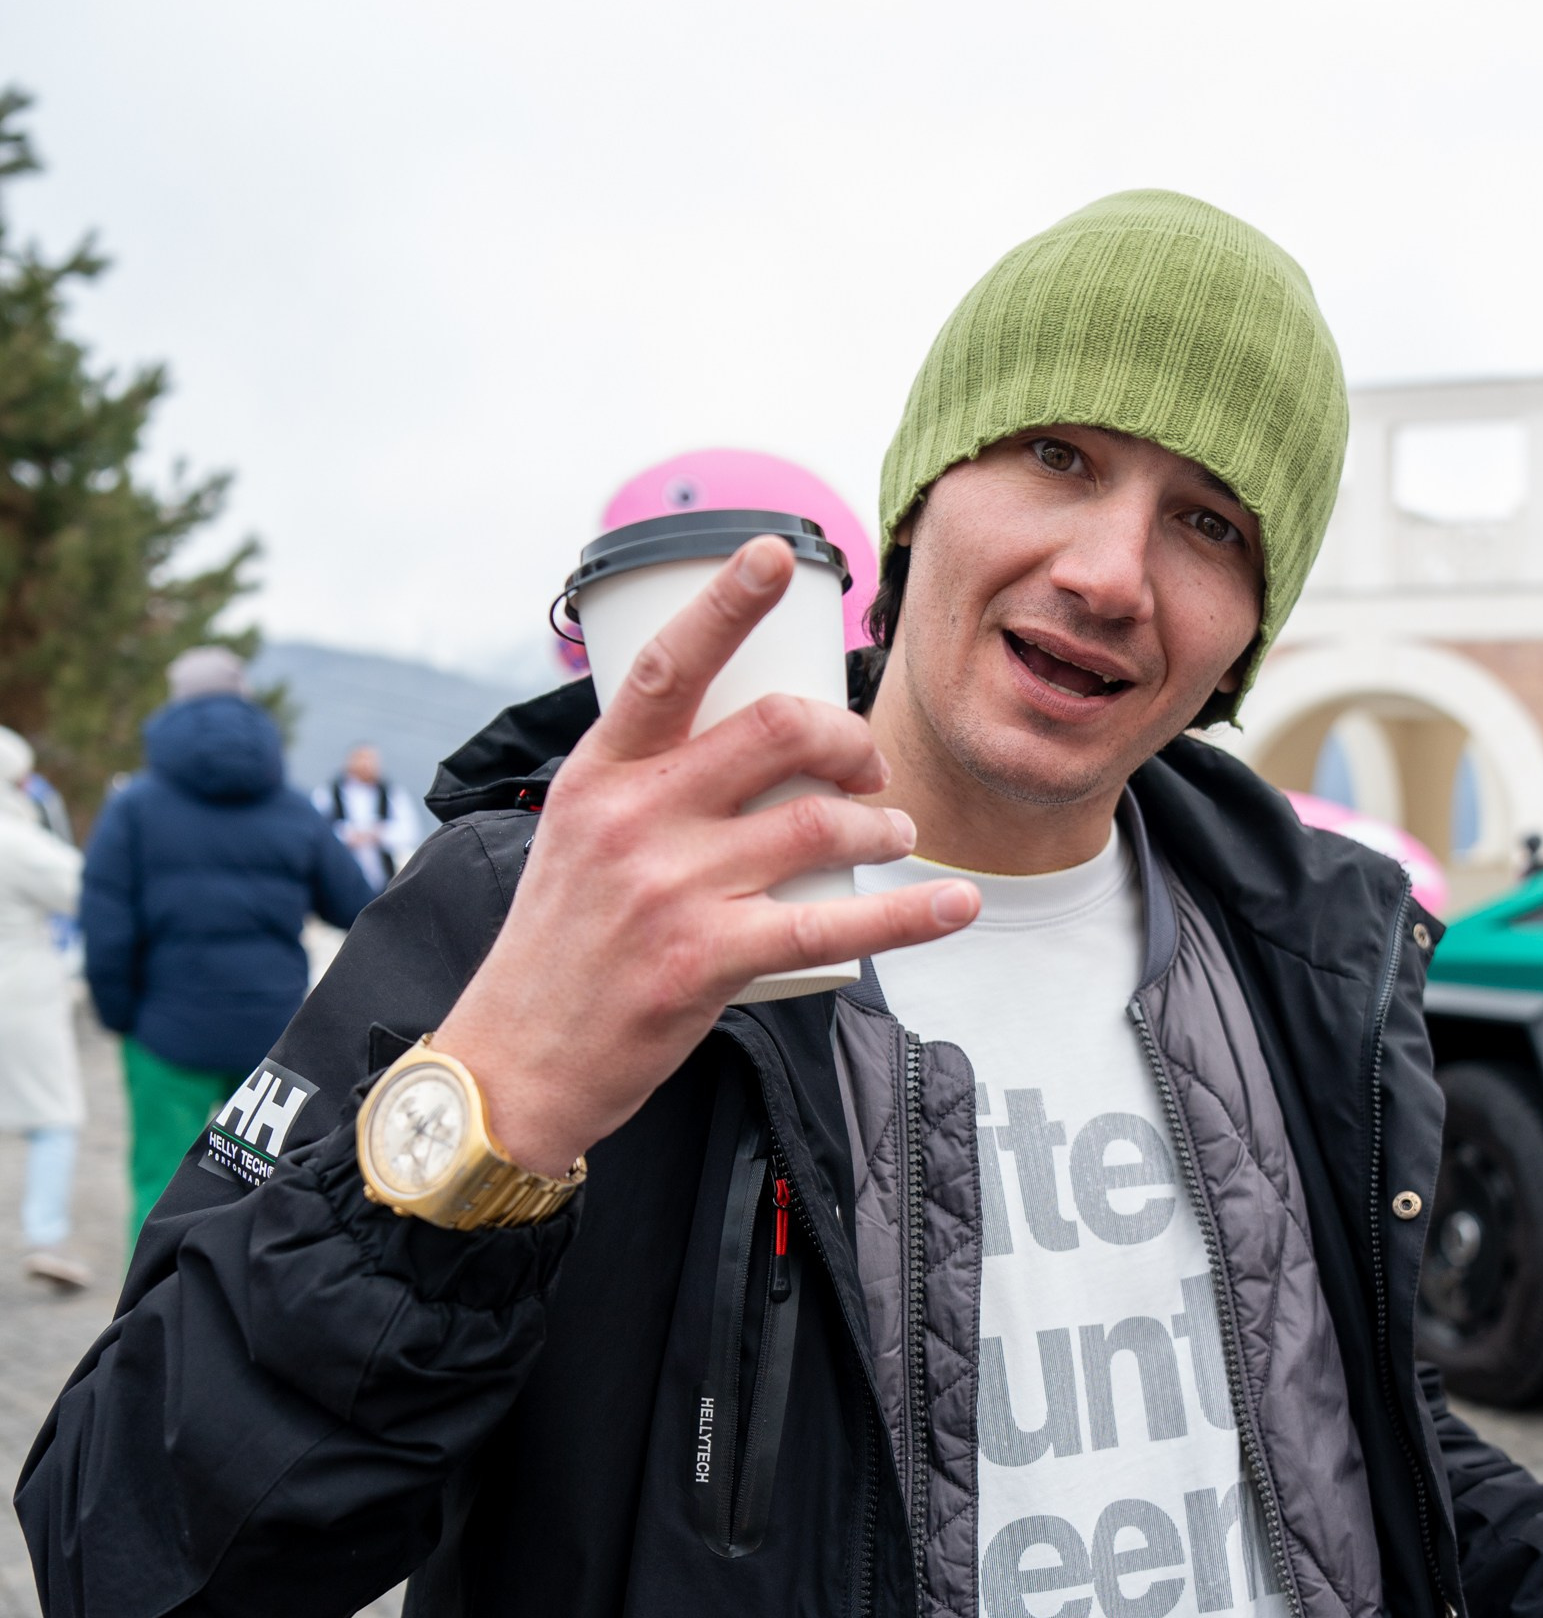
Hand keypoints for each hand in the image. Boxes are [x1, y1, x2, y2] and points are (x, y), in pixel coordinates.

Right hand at [437, 537, 978, 1172]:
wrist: (515, 1062)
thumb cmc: (556, 951)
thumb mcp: (575, 839)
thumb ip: (641, 788)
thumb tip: (728, 744)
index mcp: (598, 775)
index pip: (669, 665)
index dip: (728, 603)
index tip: (776, 556)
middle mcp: (633, 819)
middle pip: (774, 732)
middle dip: (847, 738)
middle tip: (869, 767)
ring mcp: (670, 889)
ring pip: (816, 825)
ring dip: (879, 826)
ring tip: (894, 836)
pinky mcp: (704, 961)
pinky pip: (831, 924)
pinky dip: (907, 915)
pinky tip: (953, 906)